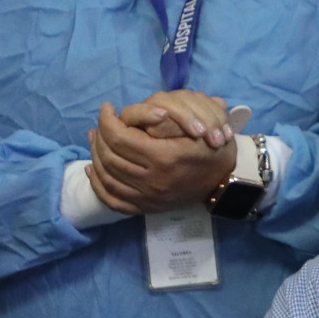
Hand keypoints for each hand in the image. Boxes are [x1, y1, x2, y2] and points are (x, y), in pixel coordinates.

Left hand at [87, 100, 236, 214]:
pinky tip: (93, 169)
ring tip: (95, 139)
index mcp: (164, 157)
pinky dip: (98, 184)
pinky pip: (112, 200)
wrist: (226, 182)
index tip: (107, 109)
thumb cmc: (211, 149)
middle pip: (110, 156)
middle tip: (100, 123)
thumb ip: (161, 118)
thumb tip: (126, 112)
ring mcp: (149, 198)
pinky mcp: (147, 208)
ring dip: (95, 155)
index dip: (107, 120)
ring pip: (107, 176)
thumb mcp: (194, 126)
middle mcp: (153, 181)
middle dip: (99, 136)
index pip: (119, 137)